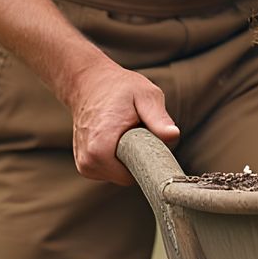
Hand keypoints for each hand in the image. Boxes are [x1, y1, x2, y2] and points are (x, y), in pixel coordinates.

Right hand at [65, 61, 180, 184]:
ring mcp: (84, 165)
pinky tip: (117, 138)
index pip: (135, 175)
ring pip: (119, 174)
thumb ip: (158, 119)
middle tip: (139, 131)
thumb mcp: (145, 96)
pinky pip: (110, 170)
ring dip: (128, 157)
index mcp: (101, 147)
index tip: (151, 140)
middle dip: (138, 157)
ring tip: (126, 132)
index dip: (148, 160)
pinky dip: (117, 157)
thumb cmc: (119, 88)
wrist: (88, 82)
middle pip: (128, 176)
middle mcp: (88, 161)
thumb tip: (173, 135)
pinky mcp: (84, 165)